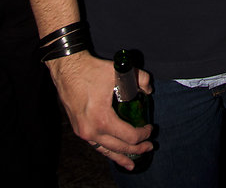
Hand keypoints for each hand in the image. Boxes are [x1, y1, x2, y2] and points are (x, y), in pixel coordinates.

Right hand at [47, 50, 152, 169]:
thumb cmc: (91, 70)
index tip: (150, 128)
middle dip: (136, 149)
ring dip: (121, 156)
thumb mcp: (119, 71)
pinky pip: (96, 145)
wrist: (67, 69)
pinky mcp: (79, 130)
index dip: (143, 134)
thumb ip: (140, 78)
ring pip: (105, 151)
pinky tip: (113, 154)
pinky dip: (106, 151)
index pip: (129, 136)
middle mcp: (91, 131)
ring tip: (132, 163)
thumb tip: (149, 89)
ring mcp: (83, 132)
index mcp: (102, 119)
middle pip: (119, 147)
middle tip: (149, 146)